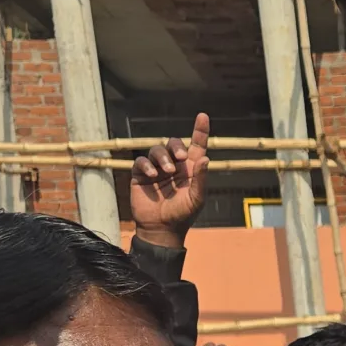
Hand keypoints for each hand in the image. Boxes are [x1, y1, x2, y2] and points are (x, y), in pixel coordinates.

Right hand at [132, 113, 211, 245]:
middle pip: (173, 143)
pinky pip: (141, 161)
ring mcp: (156, 168)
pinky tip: (152, 175)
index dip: (200, 131)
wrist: (161, 229)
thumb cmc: (182, 214)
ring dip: (162, 157)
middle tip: (180, 158)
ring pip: (157, 149)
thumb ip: (200, 178)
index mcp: (190, 169)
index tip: (203, 116)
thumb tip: (205, 157)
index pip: (196, 145)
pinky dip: (146, 165)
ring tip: (165, 172)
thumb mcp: (196, 198)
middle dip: (176, 146)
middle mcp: (174, 165)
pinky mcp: (141, 174)